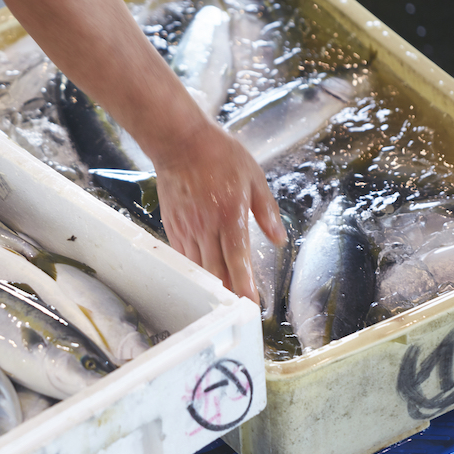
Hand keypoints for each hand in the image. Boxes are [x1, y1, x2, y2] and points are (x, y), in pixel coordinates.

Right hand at [155, 121, 285, 301]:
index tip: (252, 305)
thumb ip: (266, 210)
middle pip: (217, 271)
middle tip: (240, 312)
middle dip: (229, 294)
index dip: (245, 286)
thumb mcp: (253, 177)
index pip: (238, 260)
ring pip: (199, 267)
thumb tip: (280, 238)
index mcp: (230, 216)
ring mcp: (187, 228)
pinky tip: (203, 277)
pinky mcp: (173, 225)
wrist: (179, 142)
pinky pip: (184, 256)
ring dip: (212, 285)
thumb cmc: (217, 154)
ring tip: (223, 301)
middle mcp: (206, 227)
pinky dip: (195, 269)